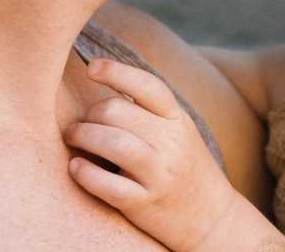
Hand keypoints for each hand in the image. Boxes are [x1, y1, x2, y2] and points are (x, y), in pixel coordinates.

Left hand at [65, 59, 237, 250]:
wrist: (211, 217)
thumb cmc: (185, 168)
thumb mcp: (178, 132)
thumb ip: (149, 111)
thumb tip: (106, 82)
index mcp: (178, 119)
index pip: (147, 85)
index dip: (117, 72)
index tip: (91, 68)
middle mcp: (171, 143)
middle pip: (117, 111)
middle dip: (89, 114)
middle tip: (79, 124)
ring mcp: (159, 174)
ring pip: (112, 142)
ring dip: (82, 136)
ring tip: (73, 138)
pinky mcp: (144, 204)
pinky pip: (107, 184)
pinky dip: (84, 173)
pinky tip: (76, 167)